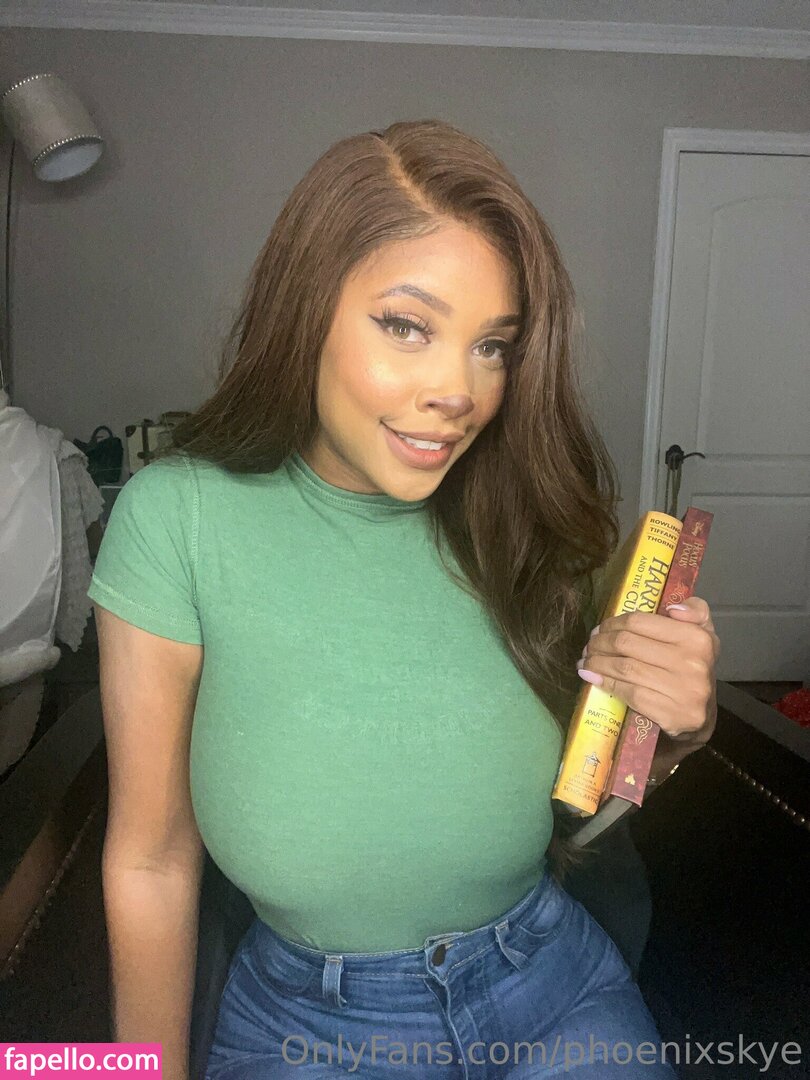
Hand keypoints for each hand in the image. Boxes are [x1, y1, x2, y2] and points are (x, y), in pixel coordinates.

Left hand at [577, 595, 719, 745]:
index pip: (640, 622)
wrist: (703, 715)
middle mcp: (691, 662)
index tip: (601, 629)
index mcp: (696, 638)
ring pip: (624, 668)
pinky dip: (606, 683)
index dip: (613, 624)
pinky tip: (593, 678)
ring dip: (597, 663)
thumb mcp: (702, 634)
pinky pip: (629, 692)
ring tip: (586, 661)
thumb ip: (695, 610)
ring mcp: (682, 690)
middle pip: (627, 644)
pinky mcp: (670, 713)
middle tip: (590, 646)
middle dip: (600, 643)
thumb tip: (672, 608)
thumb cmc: (694, 667)